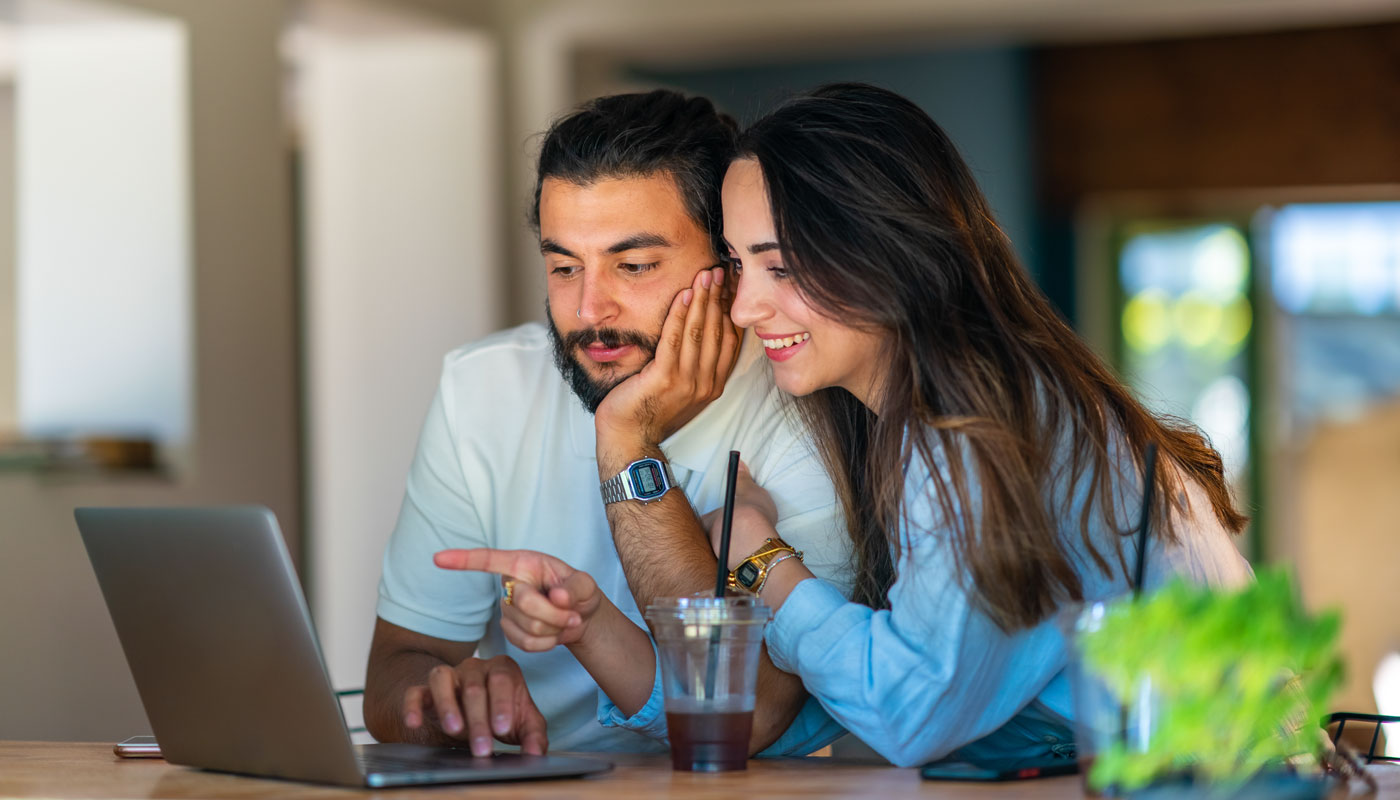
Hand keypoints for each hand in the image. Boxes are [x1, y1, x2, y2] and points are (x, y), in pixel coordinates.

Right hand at [400, 654, 545, 755]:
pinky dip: (413, 705)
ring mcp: (449, 675)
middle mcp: (475, 666)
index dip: (502, 704)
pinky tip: (414, 722)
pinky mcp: (426, 689)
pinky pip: (415, 692)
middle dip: (478, 720)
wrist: (475, 713)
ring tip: (454, 729)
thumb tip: (536, 754)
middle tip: (482, 747)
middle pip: (474, 687)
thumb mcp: (524, 723)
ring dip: (447, 705)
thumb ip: (534, 735)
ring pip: (443, 680)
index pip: (502, 680)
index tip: (502, 729)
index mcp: (502, 668)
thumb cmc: (502, 714)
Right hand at [434, 548, 601, 649]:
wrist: (580, 618)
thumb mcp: (586, 585)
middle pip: (523, 603)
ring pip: (527, 627)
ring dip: (554, 629)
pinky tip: (555, 635)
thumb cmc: (579, 594)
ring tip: (567, 620)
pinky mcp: (511, 632)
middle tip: (572, 613)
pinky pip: (527, 644)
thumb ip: (576, 588)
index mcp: (523, 564)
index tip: (437, 559)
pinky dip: (548, 644)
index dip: (462, 560)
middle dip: (554, 613)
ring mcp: (508, 611)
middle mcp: (511, 585)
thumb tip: (556, 596)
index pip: (488, 560)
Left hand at [595, 265, 740, 444]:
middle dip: (719, 298)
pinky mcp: (664, 378)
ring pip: (698, 332)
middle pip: (718, 332)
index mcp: (713, 384)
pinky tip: (683, 295)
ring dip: (702, 300)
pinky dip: (679, 314)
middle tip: (720, 271)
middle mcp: (705, 383)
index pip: (729, 341)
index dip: (730, 311)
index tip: (730, 287)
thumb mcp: (683, 389)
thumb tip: (700, 332)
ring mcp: (686, 382)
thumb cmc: (651, 410)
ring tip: (705, 276)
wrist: (630, 436)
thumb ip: (696, 366)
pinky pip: (673, 339)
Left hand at [699, 462, 779, 569]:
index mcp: (709, 522)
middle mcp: (709, 542)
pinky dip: (736, 567)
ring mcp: (716, 560)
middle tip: (732, 539)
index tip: (721, 521)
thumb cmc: (752, 517)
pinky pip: (729, 569)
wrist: (758, 546)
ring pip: (718, 555)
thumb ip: (742, 480)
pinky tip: (747, 566)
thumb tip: (738, 464)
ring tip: (742, 554)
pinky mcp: (727, 575)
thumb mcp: (749, 491)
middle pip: (710, 540)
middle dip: (718, 540)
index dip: (713, 521)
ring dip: (726, 554)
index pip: (705, 521)